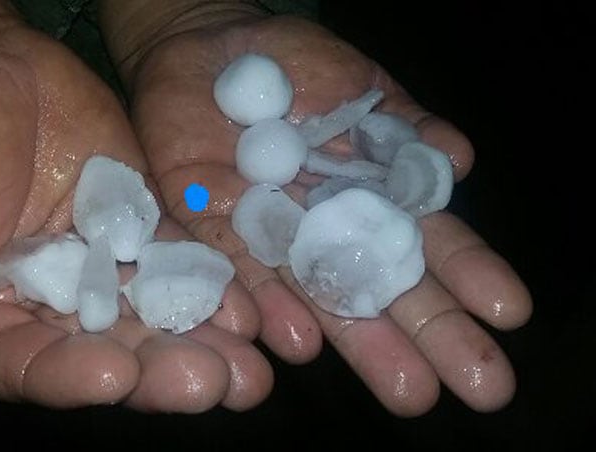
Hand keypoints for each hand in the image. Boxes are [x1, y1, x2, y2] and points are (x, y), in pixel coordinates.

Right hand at [0, 0, 270, 410]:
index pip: (28, 364)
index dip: (71, 375)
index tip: (116, 375)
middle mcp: (45, 303)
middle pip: (106, 351)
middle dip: (159, 372)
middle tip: (213, 384)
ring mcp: (97, 263)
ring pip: (150, 314)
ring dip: (199, 343)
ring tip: (248, 371)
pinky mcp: (137, 222)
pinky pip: (176, 257)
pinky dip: (210, 284)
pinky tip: (246, 310)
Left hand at [101, 3, 531, 415]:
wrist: (206, 46)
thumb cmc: (294, 63)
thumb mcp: (360, 85)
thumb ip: (403, 127)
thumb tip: (461, 162)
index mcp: (369, 197)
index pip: (423, 240)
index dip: (464, 274)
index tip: (507, 312)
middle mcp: (326, 228)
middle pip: (382, 286)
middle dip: (430, 334)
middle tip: (484, 388)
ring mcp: (271, 234)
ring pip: (319, 296)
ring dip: (363, 343)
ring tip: (411, 392)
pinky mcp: (211, 231)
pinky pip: (239, 274)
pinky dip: (268, 307)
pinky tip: (303, 343)